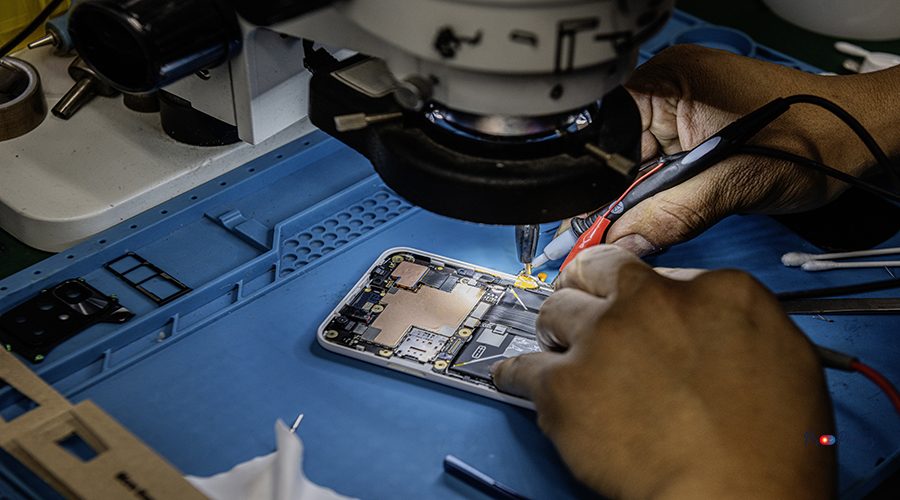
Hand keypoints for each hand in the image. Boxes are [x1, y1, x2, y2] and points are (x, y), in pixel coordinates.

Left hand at [492, 246, 835, 498]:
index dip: (644, 297)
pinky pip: (521, 367)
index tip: (636, 311)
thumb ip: (734, 321)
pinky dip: (516, 374)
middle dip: (588, 286)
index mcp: (714, 290)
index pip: (660, 273)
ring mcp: (602, 338)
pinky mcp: (563, 384)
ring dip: (556, 330)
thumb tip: (704, 318)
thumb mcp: (785, 357)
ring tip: (558, 351)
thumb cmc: (771, 447)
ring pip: (555, 311)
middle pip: (598, 272)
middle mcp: (651, 300)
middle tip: (584, 307)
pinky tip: (514, 378)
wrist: (732, 495)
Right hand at [608, 45, 899, 255]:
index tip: (587, 228)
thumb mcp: (737, 182)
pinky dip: (656, 197)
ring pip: (630, 167)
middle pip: (610, 153)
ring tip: (642, 225)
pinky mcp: (687, 132)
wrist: (858, 135)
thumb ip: (673, 214)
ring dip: (637, 200)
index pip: (601, 133)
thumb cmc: (815, 138)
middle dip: (612, 199)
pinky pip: (654, 170)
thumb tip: (621, 245)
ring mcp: (674, 111)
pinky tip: (661, 214)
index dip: (591, 184)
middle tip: (606, 240)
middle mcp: (663, 90)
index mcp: (666, 81)